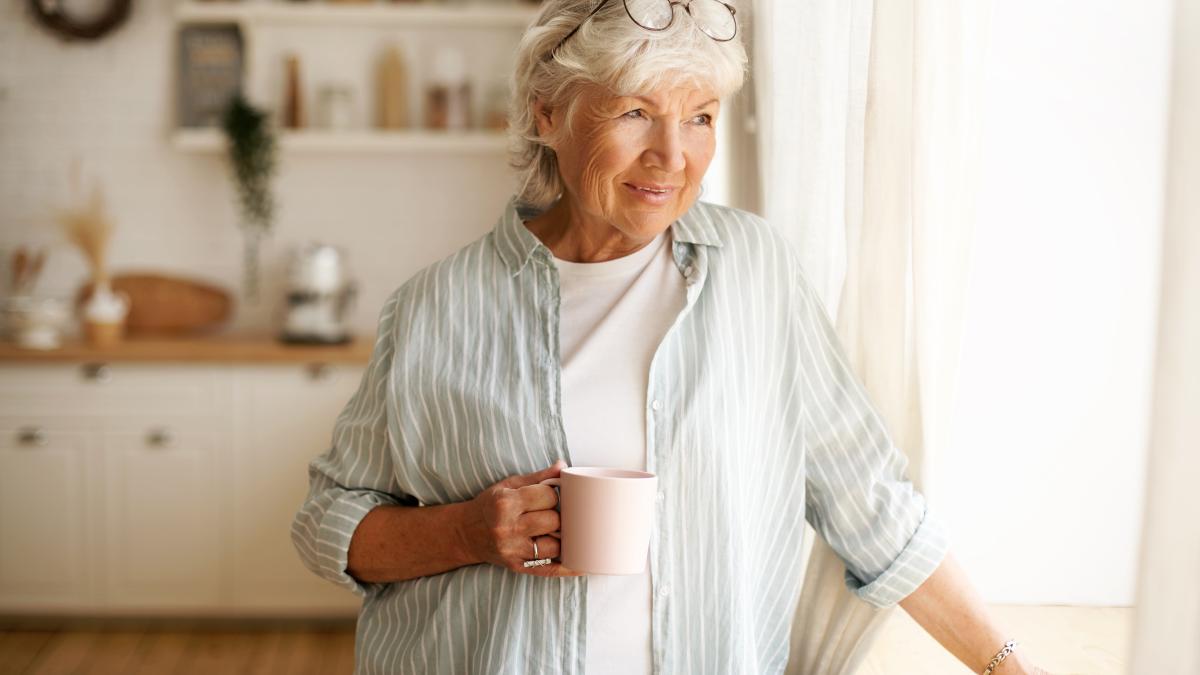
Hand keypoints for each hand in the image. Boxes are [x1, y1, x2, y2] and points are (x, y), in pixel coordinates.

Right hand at [458, 459, 583, 577]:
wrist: (465, 533)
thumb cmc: (490, 506)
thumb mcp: (509, 486)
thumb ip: (538, 477)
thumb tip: (563, 467)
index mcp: (505, 503)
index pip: (549, 496)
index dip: (554, 495)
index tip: (549, 497)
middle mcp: (508, 528)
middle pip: (554, 521)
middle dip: (558, 516)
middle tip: (552, 513)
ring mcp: (513, 551)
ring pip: (555, 546)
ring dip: (561, 538)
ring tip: (556, 531)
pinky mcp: (517, 567)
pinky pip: (550, 570)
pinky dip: (568, 567)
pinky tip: (582, 563)